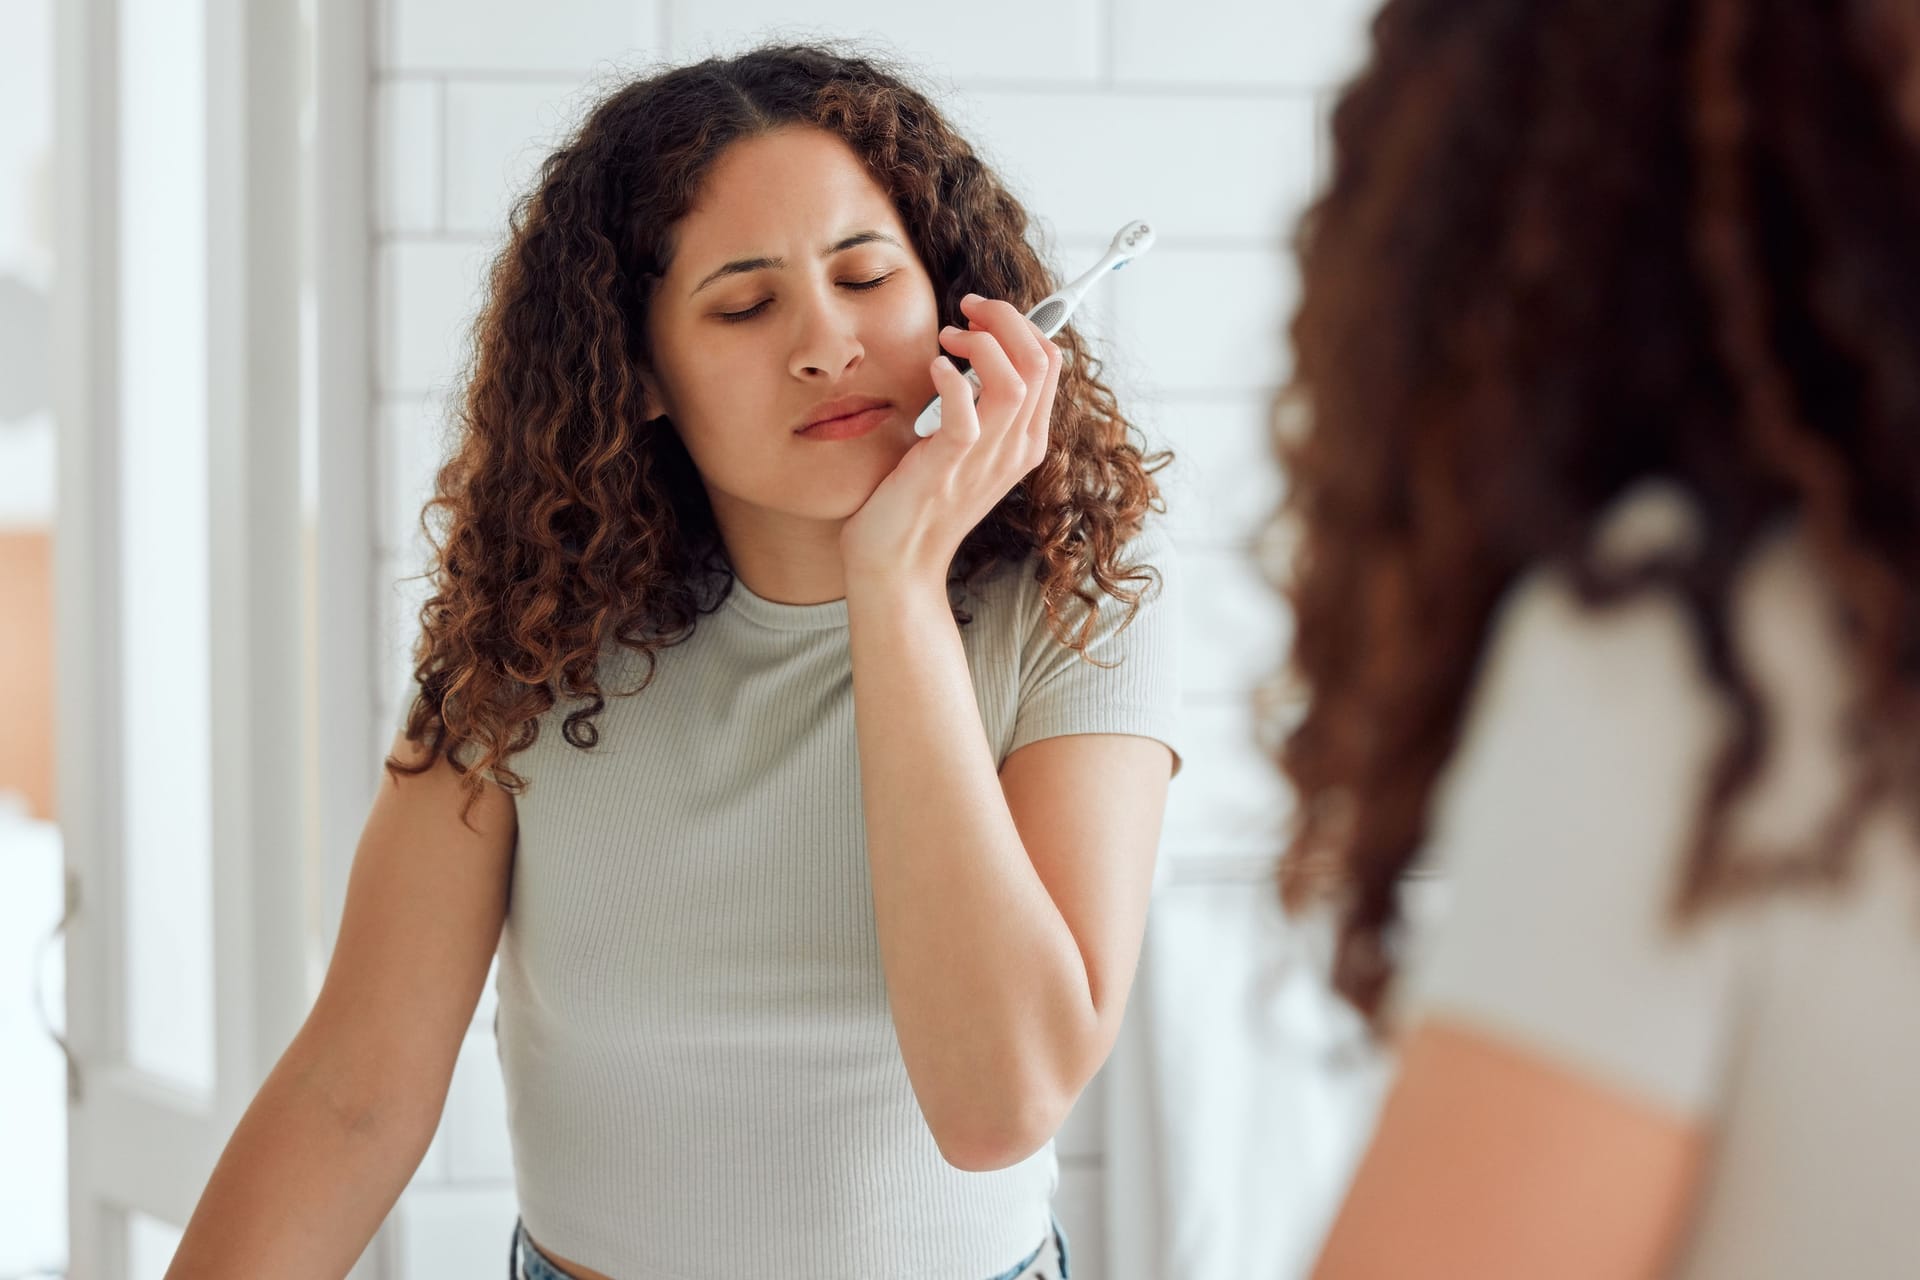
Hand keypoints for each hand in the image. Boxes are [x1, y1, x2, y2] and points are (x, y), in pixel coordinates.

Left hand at [839, 292, 1061, 586]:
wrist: (897, 562)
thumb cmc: (920, 499)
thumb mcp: (965, 448)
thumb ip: (979, 407)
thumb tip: (974, 351)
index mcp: (1026, 440)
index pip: (1049, 363)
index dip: (1018, 324)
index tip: (979, 317)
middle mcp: (1017, 448)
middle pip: (1040, 361)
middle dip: (1006, 318)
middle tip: (966, 311)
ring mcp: (988, 458)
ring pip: (1016, 379)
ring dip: (983, 343)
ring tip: (948, 339)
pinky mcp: (950, 465)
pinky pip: (967, 412)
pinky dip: (950, 378)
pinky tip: (933, 368)